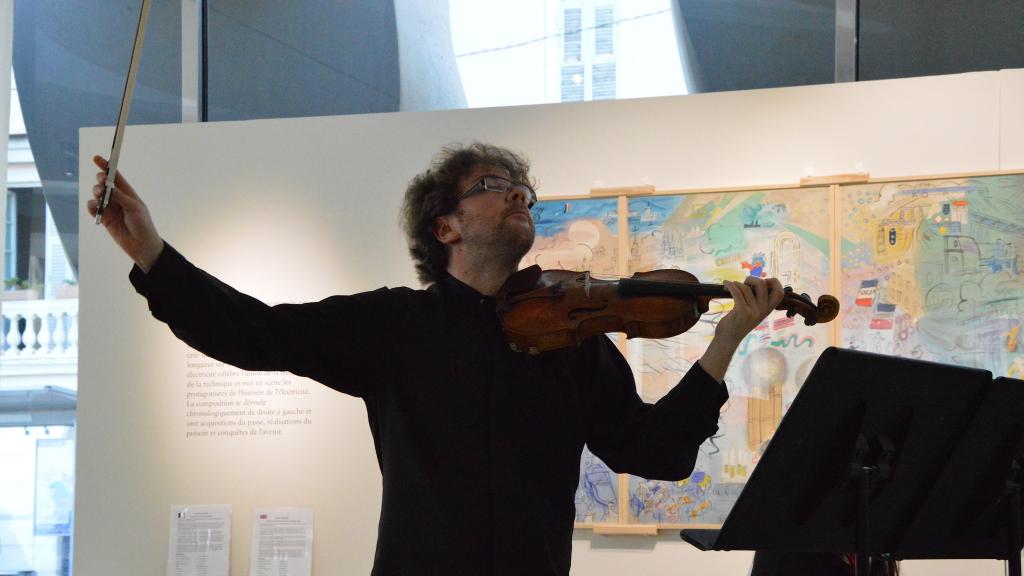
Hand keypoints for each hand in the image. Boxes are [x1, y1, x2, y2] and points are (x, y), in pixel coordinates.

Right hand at [86, 155, 164, 271]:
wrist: (141, 245)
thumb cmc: (143, 224)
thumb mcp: (134, 207)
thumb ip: (120, 196)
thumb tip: (108, 185)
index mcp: (128, 193)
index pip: (116, 176)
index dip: (106, 166)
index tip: (96, 158)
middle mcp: (117, 198)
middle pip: (104, 183)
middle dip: (100, 180)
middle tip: (102, 183)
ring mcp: (109, 208)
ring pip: (96, 194)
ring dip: (96, 192)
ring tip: (100, 195)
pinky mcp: (103, 218)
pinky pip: (92, 208)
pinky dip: (91, 206)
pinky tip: (95, 207)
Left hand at [697, 276, 784, 382]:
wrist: (728, 339)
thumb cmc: (738, 323)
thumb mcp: (753, 313)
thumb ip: (757, 301)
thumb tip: (755, 281)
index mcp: (768, 310)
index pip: (779, 293)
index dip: (773, 282)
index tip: (762, 281)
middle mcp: (763, 310)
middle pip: (762, 284)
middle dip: (751, 279)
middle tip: (743, 284)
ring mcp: (753, 311)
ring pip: (745, 288)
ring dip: (735, 283)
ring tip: (729, 286)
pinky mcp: (741, 311)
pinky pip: (736, 291)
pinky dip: (729, 285)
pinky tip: (725, 284)